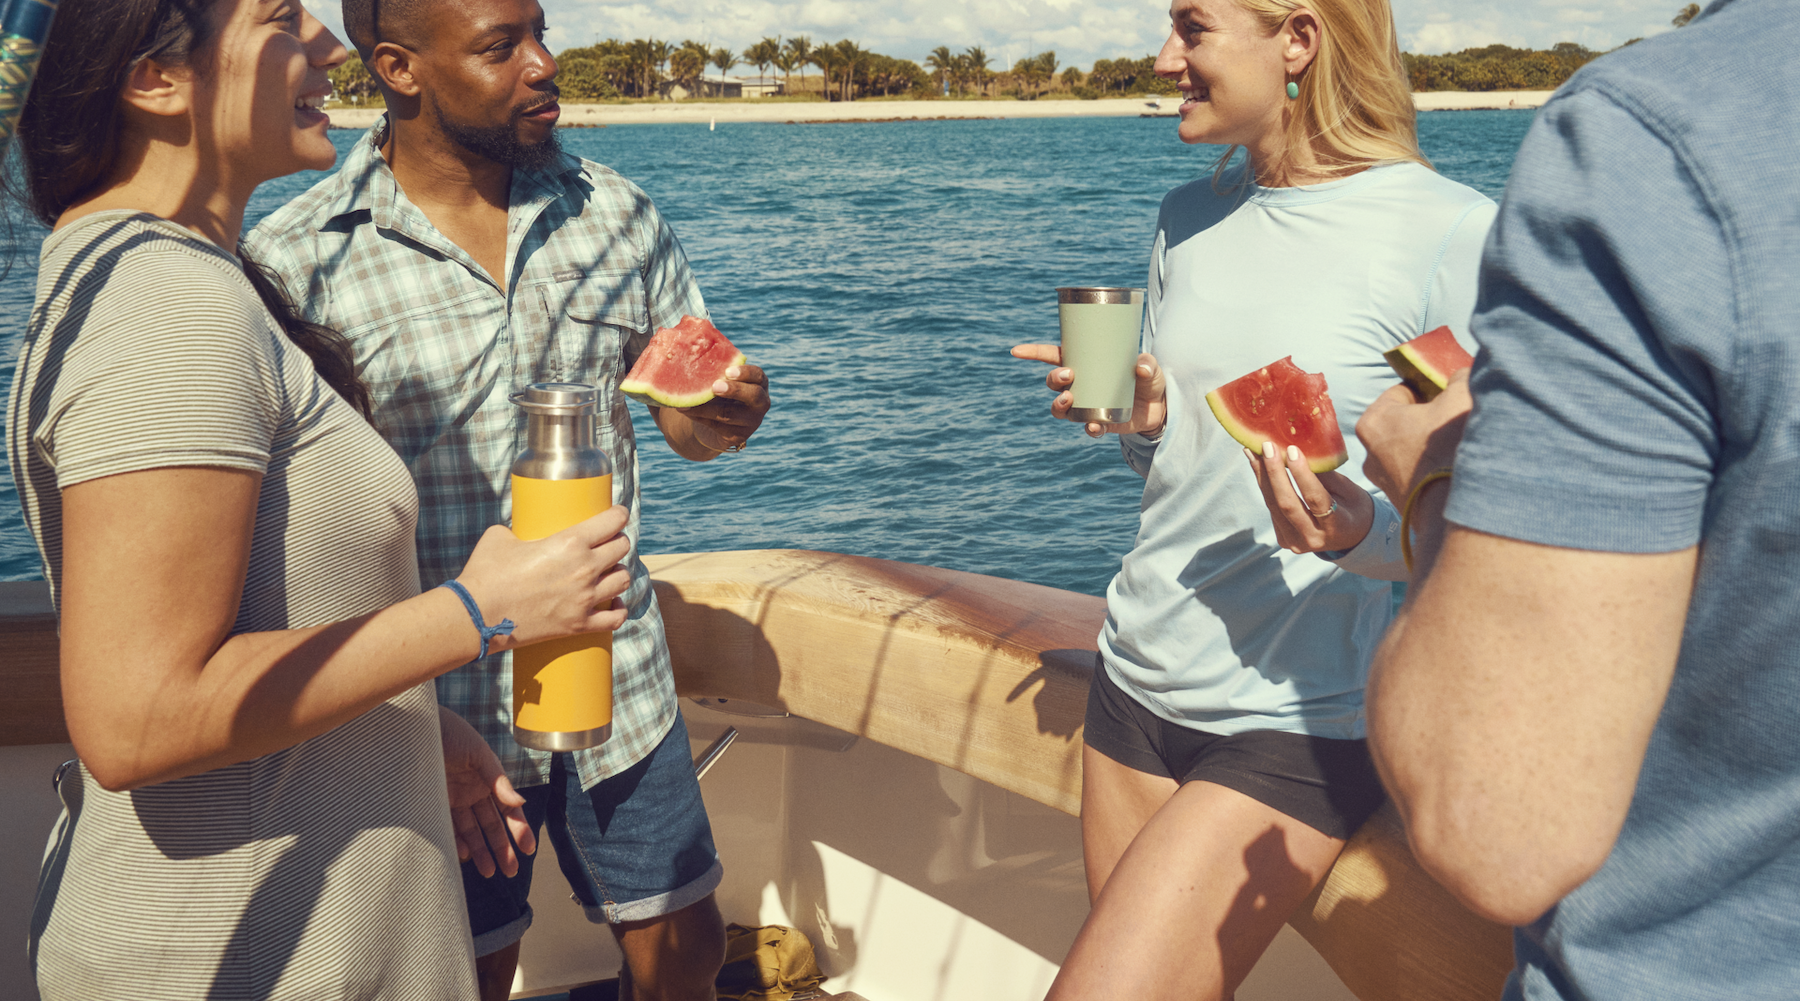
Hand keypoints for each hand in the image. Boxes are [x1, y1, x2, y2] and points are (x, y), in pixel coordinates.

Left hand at [439, 706, 535, 878]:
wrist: (413, 726)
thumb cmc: (450, 733)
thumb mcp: (477, 753)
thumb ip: (497, 779)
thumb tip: (519, 803)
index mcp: (489, 779)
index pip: (508, 809)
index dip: (519, 829)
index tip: (528, 849)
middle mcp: (473, 792)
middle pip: (492, 825)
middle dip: (503, 848)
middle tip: (511, 871)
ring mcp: (454, 800)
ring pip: (472, 832)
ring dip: (482, 851)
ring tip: (490, 872)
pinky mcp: (434, 804)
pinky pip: (448, 828)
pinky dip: (457, 843)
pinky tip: (464, 855)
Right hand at [454, 505, 632, 651]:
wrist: (476, 616)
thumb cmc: (485, 573)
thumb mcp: (500, 537)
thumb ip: (517, 530)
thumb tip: (519, 532)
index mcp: (570, 543)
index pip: (612, 522)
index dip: (619, 515)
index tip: (619, 515)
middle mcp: (584, 569)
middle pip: (621, 549)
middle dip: (618, 542)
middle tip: (609, 543)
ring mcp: (584, 599)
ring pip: (623, 580)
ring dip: (618, 573)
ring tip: (609, 571)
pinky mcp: (579, 625)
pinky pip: (615, 619)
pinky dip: (619, 610)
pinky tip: (615, 603)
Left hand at [679, 364, 769, 452]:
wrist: (717, 423)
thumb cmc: (720, 392)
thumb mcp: (722, 379)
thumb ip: (715, 368)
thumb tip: (690, 345)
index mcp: (758, 383)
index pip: (758, 375)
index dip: (745, 373)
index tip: (728, 371)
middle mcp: (760, 402)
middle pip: (754, 396)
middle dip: (735, 390)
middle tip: (715, 387)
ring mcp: (751, 421)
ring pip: (729, 414)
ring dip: (706, 407)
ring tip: (687, 400)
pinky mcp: (738, 436)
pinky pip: (717, 426)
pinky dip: (698, 416)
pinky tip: (684, 409)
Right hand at [1011, 344, 1166, 437]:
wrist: (1160, 407)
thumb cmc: (1148, 378)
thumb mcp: (1150, 367)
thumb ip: (1148, 364)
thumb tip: (1140, 367)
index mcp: (1085, 363)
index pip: (1053, 356)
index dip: (1033, 353)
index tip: (1016, 351)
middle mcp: (1081, 385)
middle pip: (1053, 382)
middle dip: (1053, 379)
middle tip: (1068, 376)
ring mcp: (1086, 405)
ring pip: (1060, 407)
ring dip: (1059, 404)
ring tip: (1069, 399)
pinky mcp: (1099, 422)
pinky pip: (1086, 427)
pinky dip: (1088, 427)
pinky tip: (1093, 425)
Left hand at [1247, 442, 1375, 553]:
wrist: (1350, 537)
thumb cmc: (1354, 508)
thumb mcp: (1349, 490)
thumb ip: (1325, 475)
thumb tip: (1300, 448)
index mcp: (1337, 527)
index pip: (1316, 500)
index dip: (1302, 475)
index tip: (1292, 450)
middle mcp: (1314, 538)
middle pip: (1287, 505)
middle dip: (1275, 473)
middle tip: (1267, 446)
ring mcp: (1295, 542)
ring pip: (1274, 506)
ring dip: (1262, 476)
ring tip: (1253, 451)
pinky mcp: (1283, 539)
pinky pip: (1271, 508)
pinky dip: (1264, 484)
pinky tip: (1257, 464)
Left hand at [1357, 368, 1472, 500]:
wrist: (1456, 508)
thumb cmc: (1451, 446)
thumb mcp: (1460, 396)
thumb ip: (1457, 378)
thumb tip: (1458, 377)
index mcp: (1373, 421)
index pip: (1403, 393)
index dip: (1429, 392)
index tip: (1447, 397)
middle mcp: (1369, 452)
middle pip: (1404, 423)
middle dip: (1428, 420)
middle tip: (1454, 423)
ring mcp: (1383, 480)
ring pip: (1410, 450)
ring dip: (1431, 446)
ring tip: (1457, 449)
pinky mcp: (1399, 501)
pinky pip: (1417, 473)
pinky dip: (1432, 469)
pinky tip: (1453, 471)